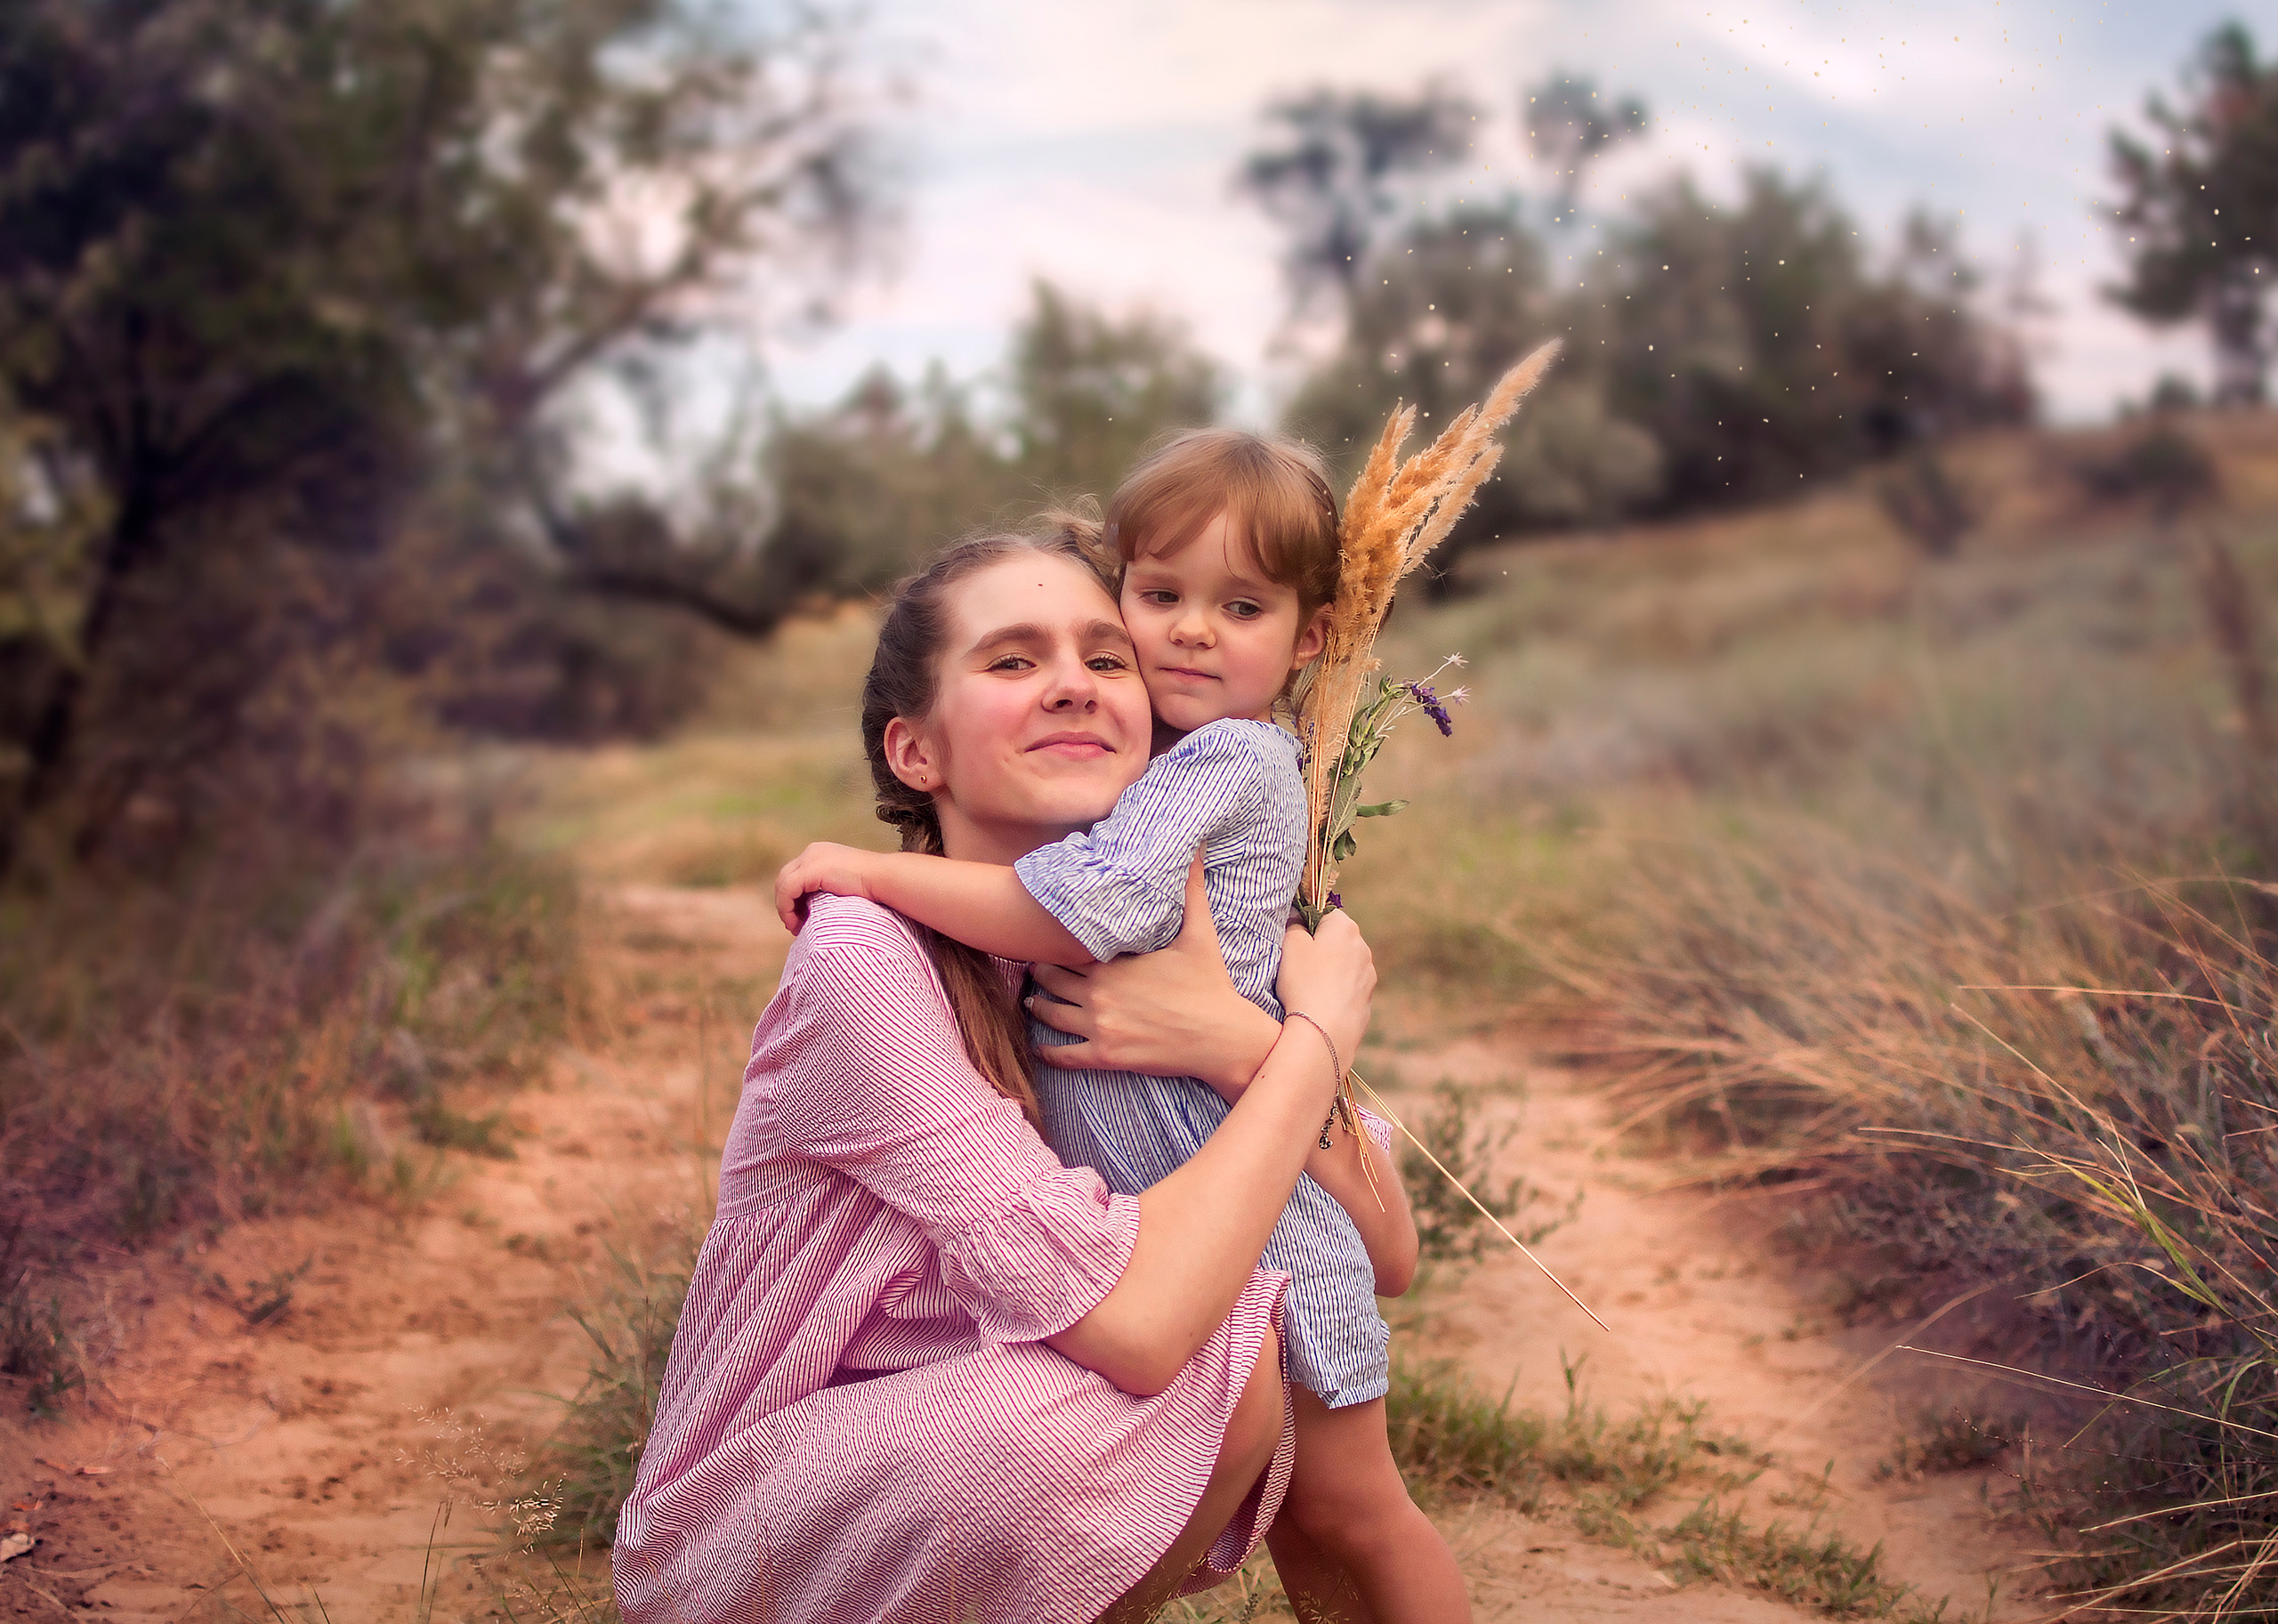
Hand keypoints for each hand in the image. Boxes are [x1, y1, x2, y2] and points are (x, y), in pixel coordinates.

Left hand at [773, 841, 880, 932]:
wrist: (886, 879)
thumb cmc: (874, 887)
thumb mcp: (846, 884)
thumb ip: (830, 889)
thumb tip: (817, 909)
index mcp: (821, 852)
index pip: (795, 875)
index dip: (792, 898)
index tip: (800, 918)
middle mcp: (812, 851)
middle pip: (785, 878)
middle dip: (786, 903)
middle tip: (794, 925)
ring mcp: (810, 858)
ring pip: (782, 885)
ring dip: (785, 908)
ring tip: (795, 927)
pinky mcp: (810, 870)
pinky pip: (787, 891)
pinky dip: (786, 909)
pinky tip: (796, 923)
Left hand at [1026, 853, 1281, 1098]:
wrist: (1222, 1037)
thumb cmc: (1211, 984)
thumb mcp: (1201, 933)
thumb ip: (1192, 889)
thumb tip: (1197, 847)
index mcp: (1113, 963)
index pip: (1067, 948)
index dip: (1052, 942)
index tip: (1041, 935)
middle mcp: (1099, 994)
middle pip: (1052, 979)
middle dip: (1042, 972)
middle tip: (1033, 966)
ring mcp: (1099, 1027)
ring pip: (1052, 1014)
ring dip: (1039, 1006)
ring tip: (1031, 999)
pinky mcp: (1106, 1056)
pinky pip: (1065, 1056)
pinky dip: (1048, 1051)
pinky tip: (1039, 1046)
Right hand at [1274, 906, 1374, 1069]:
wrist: (1323, 1031)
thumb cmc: (1303, 983)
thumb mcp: (1289, 945)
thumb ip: (1294, 923)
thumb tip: (1297, 917)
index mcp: (1344, 927)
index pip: (1325, 912)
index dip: (1306, 923)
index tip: (1292, 940)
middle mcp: (1363, 947)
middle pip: (1337, 938)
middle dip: (1320, 947)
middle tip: (1297, 965)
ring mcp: (1368, 975)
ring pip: (1344, 964)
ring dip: (1329, 970)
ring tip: (1308, 987)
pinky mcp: (1367, 999)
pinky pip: (1348, 988)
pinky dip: (1336, 991)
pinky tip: (1320, 1003)